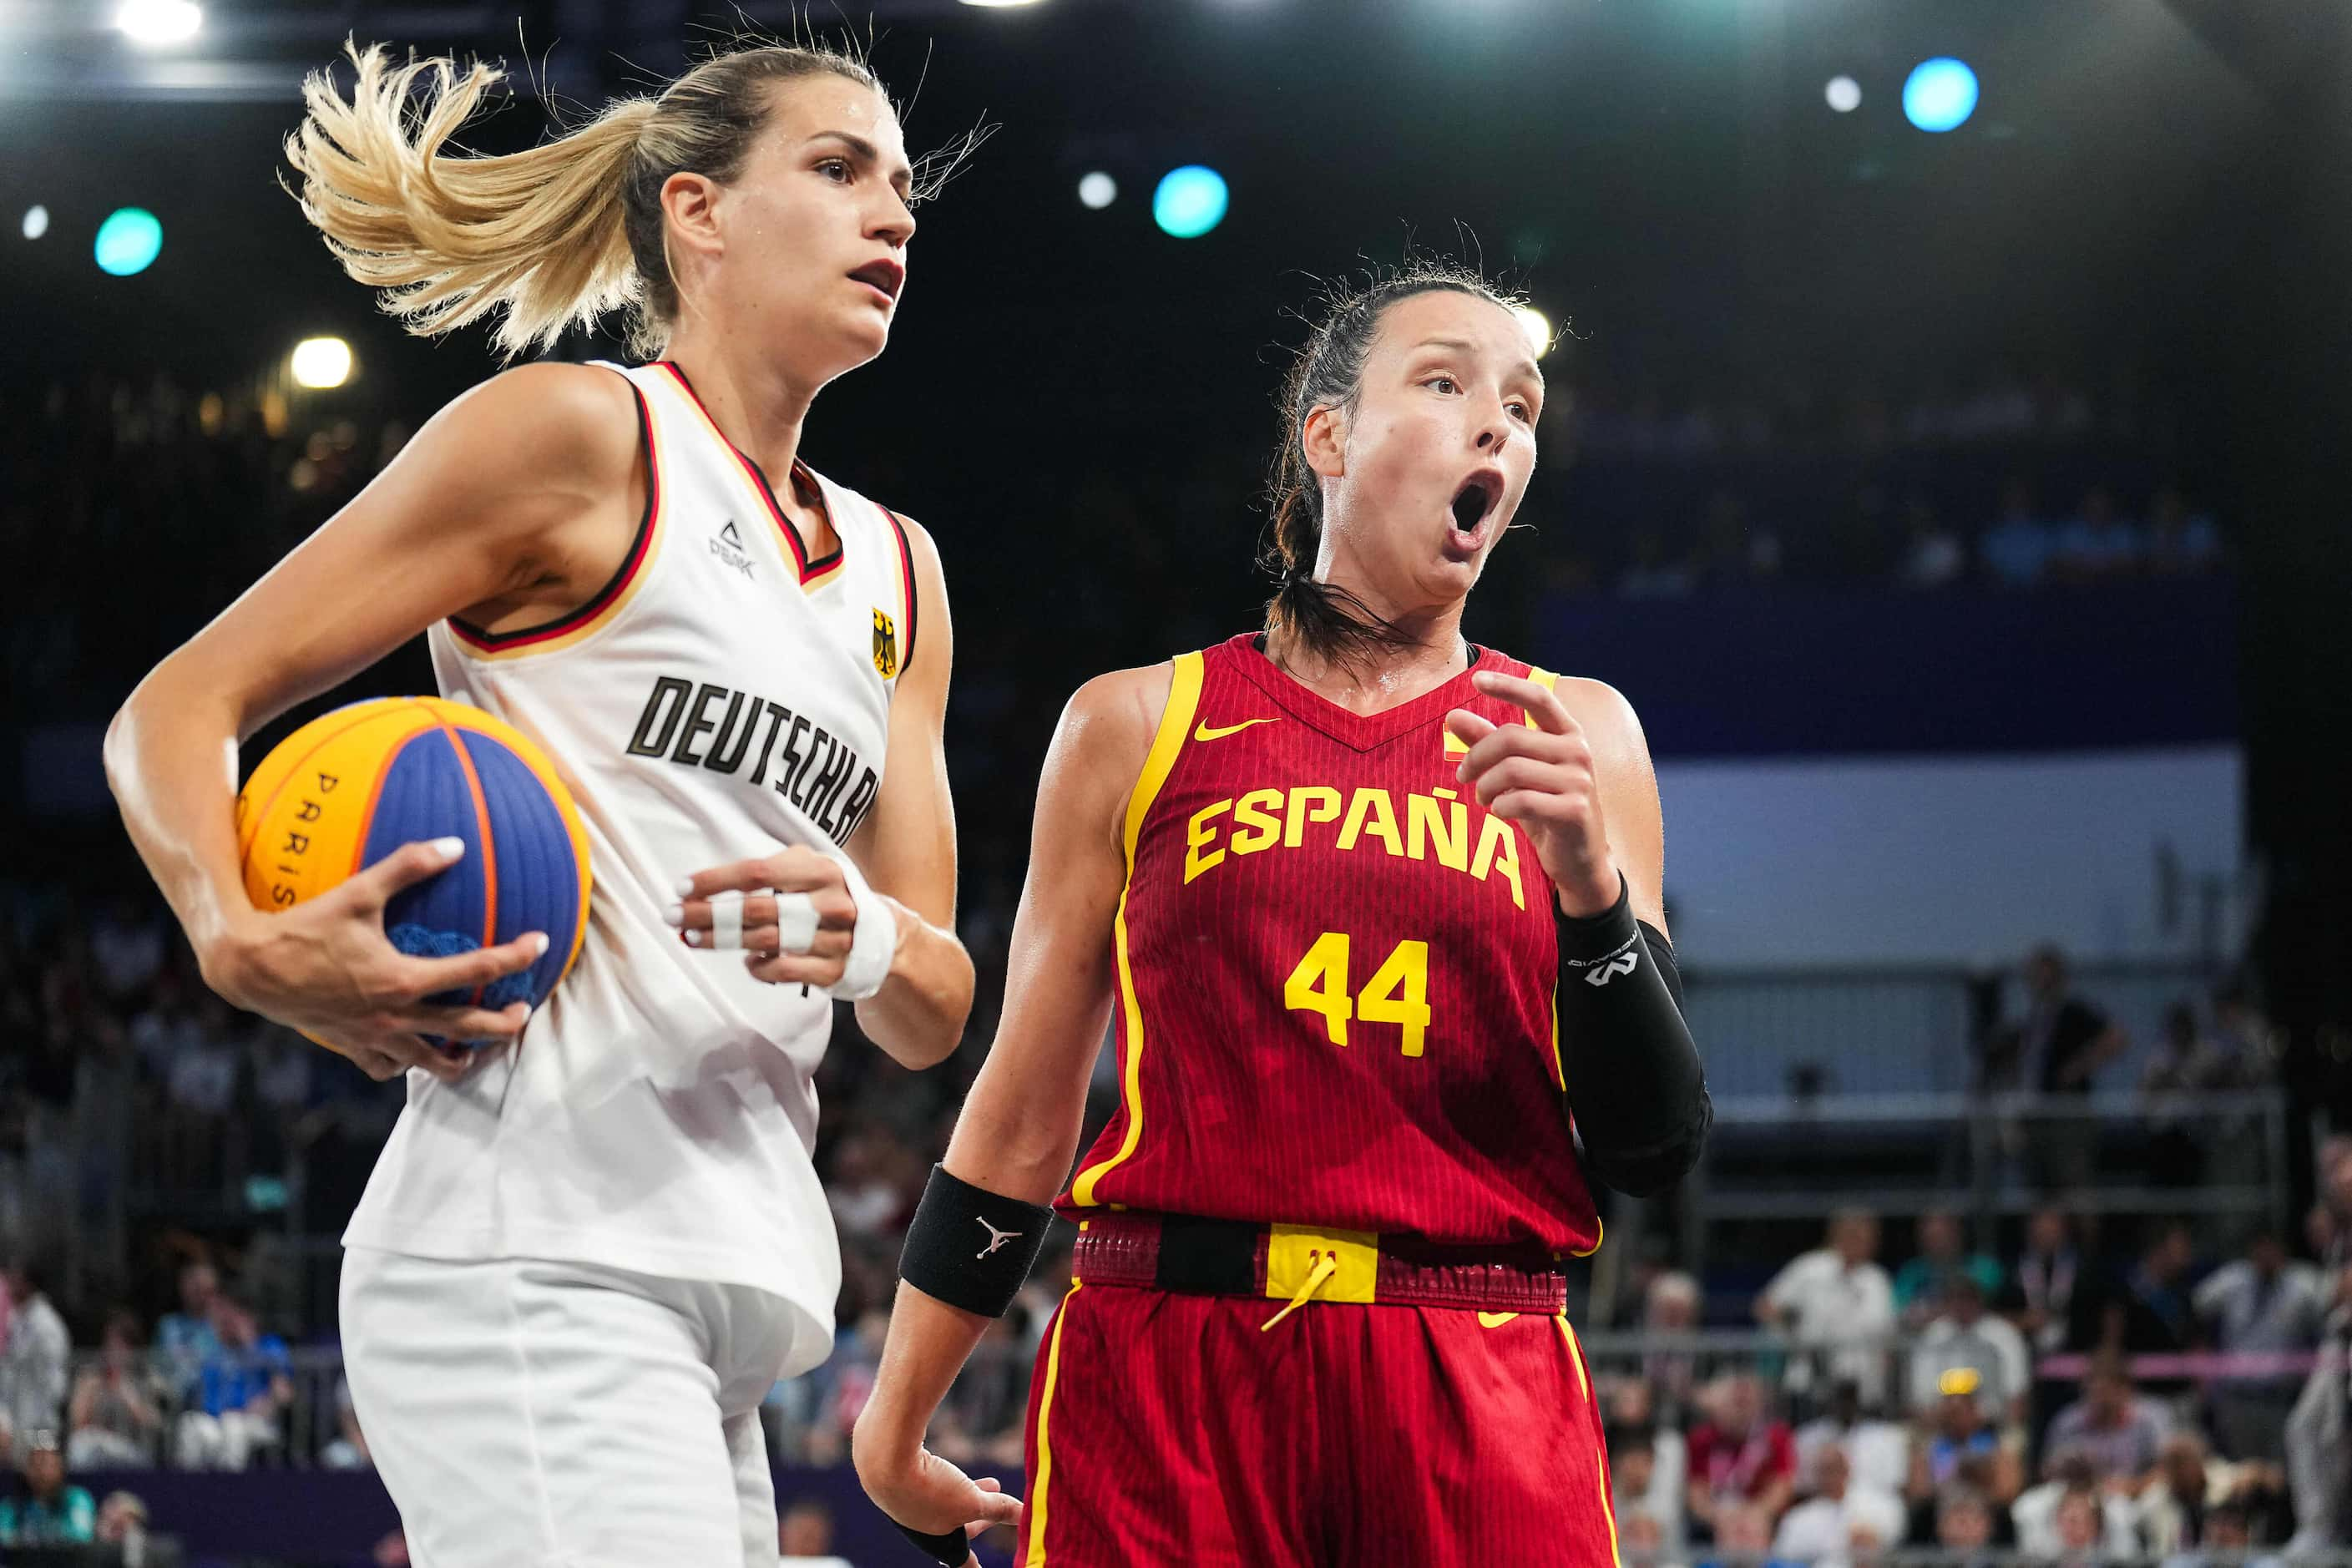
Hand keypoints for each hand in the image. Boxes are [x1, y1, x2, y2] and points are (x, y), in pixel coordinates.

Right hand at [204, 838, 542, 1083]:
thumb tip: (455, 844)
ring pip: (429, 1062)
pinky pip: (385, 1067)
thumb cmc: (304, 926)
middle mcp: (394, 1016)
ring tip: (477, 1051)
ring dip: (460, 1057)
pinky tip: (411, 1056)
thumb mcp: (359, 892)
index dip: (514, 957)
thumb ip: (408, 866)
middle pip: (467, 1030)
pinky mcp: (350, 1046)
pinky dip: (403, 1065)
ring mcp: (373, 1037)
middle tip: (524, 1013)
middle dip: (503, 1026)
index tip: (540, 945)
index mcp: (404, 980)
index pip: (477, 971)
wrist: (249, 968)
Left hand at [670, 845, 862, 987]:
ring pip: (765, 941)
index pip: (758, 872)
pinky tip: (746, 960)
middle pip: (756, 909)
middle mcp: (831, 904)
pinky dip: (757, 967)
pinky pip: (783, 971)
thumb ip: (773, 868)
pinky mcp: (832, 971)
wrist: (881, 936)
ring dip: (720, 940)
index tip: (681, 887)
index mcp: (822, 870)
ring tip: (690, 937)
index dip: (716, 880)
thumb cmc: (829, 895)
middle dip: (707, 913)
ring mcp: (834, 940)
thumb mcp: (812, 867)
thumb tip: (711, 883)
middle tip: (672, 916)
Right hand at [853, 1436, 1022, 1565]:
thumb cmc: (931, 1488)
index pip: (962, 1559)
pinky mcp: (902, 1479)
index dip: (974, 1565)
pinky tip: (949, 1468)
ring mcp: (907, 1503)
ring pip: (946, 1503)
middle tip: (997, 1512)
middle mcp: (920, 1526)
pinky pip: (931, 1484)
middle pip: (957, 1527)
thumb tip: (1026, 1515)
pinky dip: (949, 1478)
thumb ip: (999, 1508)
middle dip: (981, 1518)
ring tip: (992, 1483)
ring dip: (971, 1493)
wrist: (885, 1458)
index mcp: (937, 1542)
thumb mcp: (972, 1500)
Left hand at [1445, 670, 1618, 915]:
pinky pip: (1522, 801)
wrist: (1579, 860)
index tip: (1475, 679)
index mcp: (1568, 734)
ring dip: (1485, 786)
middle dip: (1476, 757)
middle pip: (1511, 737)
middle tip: (1462, 777)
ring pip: (1512, 769)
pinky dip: (1501, 807)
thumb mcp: (1517, 774)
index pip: (1539, 697)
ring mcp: (1580, 781)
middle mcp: (1578, 751)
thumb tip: (1453, 716)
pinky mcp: (1575, 810)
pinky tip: (1501, 813)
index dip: (1508, 686)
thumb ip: (1488, 742)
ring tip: (1482, 798)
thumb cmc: (1546, 809)